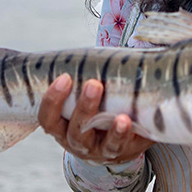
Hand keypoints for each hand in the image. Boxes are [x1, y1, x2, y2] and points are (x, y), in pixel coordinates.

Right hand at [38, 74, 153, 164]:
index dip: (53, 101)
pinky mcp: (128, 153)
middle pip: (78, 131)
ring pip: (107, 146)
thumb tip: (74, 38)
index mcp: (62, 128)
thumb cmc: (90, 106)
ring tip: (123, 118)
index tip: (64, 77)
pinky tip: (144, 123)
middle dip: (85, 108)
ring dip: (115, 132)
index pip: (48, 119)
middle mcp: (79, 143)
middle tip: (94, 84)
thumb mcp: (76, 95)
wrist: (109, 139)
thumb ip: (77, 74)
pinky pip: (134, 148)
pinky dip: (139, 136)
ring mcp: (104, 151)